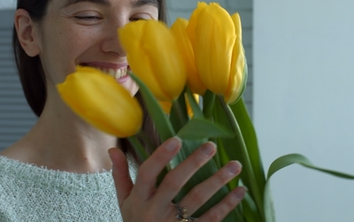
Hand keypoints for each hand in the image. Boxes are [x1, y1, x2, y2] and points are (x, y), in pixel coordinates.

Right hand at [109, 136, 245, 221]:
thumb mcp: (124, 202)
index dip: (160, 156)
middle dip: (193, 163)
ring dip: (217, 181)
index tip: (176, 139)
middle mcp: (155, 211)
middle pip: (174, 183)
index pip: (146, 173)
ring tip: (234, 166)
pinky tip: (240, 191)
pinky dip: (227, 205)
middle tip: (211, 146)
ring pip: (197, 200)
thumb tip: (113, 149)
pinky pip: (211, 219)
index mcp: (139, 199)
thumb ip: (120, 175)